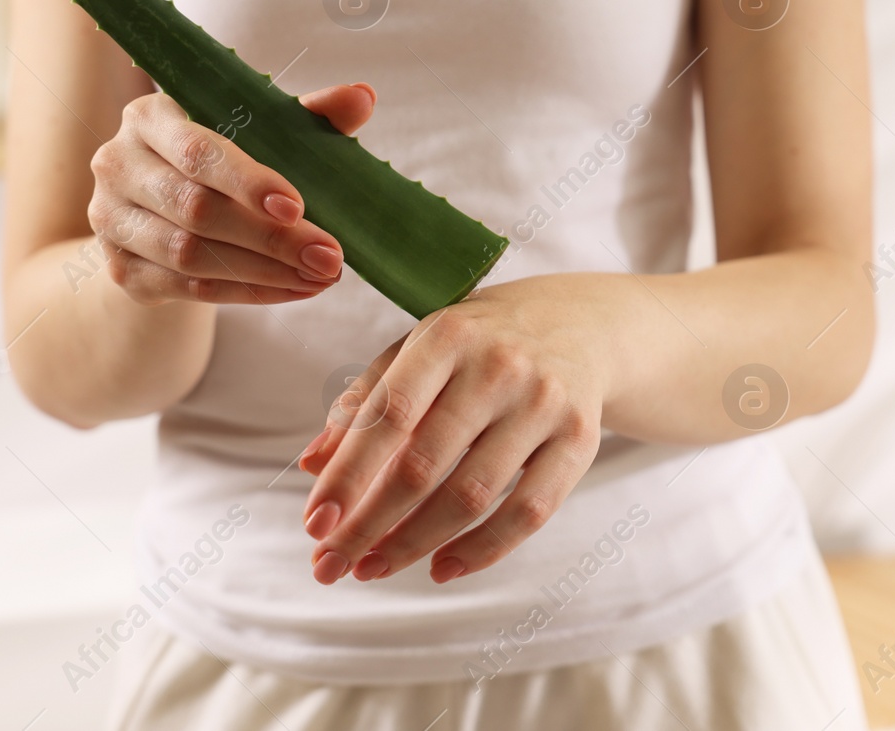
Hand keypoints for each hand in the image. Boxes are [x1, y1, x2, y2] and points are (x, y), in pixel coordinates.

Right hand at [87, 85, 373, 304]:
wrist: (162, 208)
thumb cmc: (222, 159)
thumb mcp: (262, 129)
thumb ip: (308, 114)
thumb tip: (362, 96)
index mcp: (149, 117)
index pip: (198, 152)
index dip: (248, 182)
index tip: (297, 206)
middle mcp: (117, 164)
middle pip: (196, 209)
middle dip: (271, 238)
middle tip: (329, 257)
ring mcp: (110, 220)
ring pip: (190, 255)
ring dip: (263, 272)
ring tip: (319, 277)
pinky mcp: (121, 268)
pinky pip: (188, 289)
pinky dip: (246, 294)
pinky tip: (292, 290)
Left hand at [296, 275, 615, 584]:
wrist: (583, 326)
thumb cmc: (480, 343)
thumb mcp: (420, 350)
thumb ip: (365, 402)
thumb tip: (311, 465)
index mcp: (449, 336)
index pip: (389, 415)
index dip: (348, 475)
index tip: (315, 524)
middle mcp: (500, 366)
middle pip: (423, 464)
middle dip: (369, 524)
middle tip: (331, 564)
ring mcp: (544, 403)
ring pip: (472, 495)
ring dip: (413, 544)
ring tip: (372, 567)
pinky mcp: (580, 439)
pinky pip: (529, 512)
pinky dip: (481, 550)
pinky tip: (441, 569)